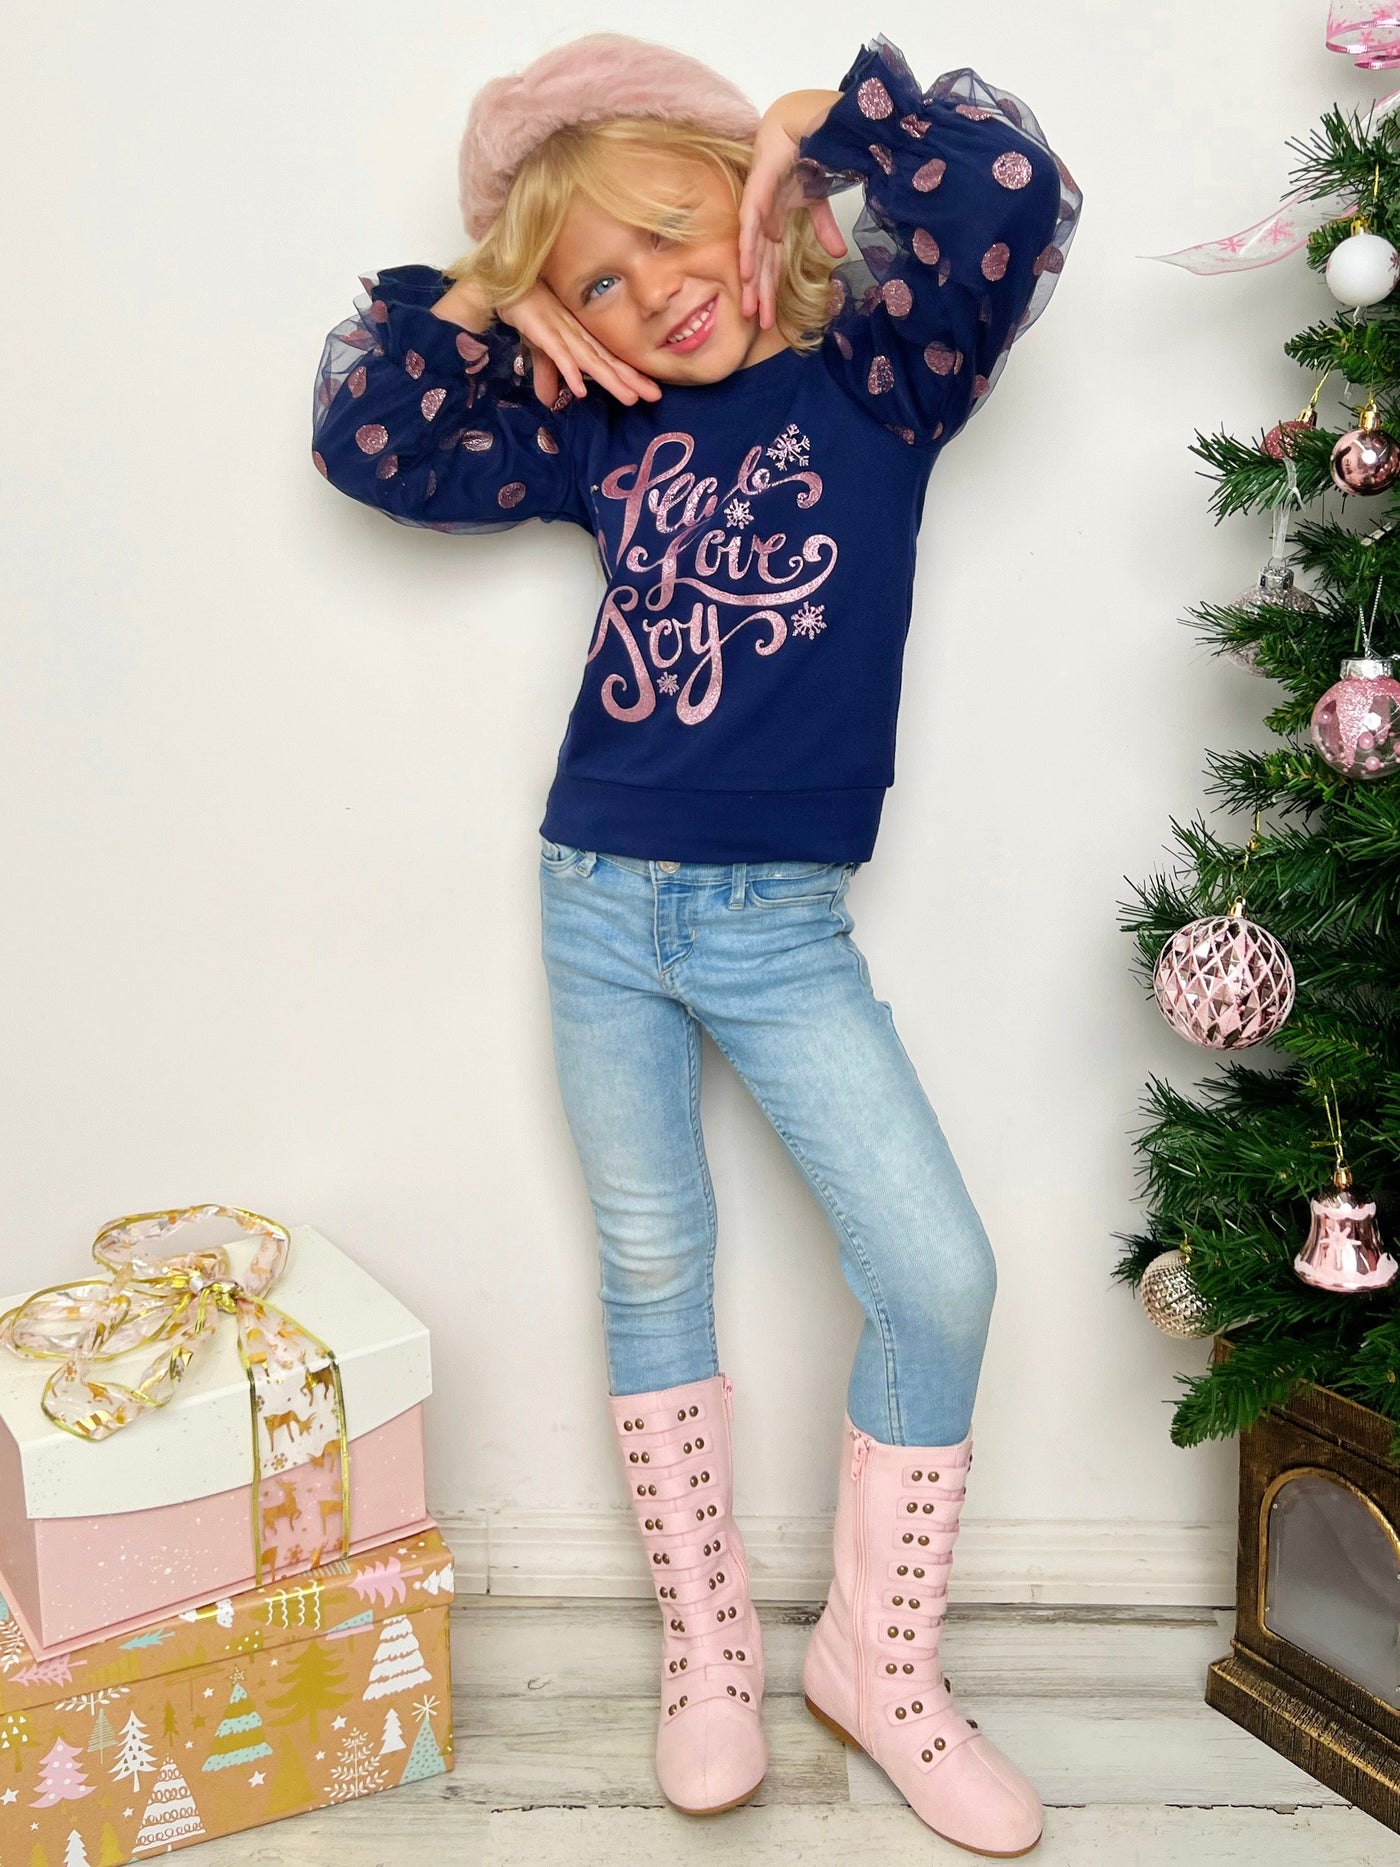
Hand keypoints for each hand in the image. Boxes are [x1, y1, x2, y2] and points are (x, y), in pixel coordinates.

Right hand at [495, 281, 661, 408]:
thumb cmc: (528, 312)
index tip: (653, 391)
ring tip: (630, 397)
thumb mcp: (541, 349)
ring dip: (610, 379)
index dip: (631, 375)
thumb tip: (550, 401)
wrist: (505, 285)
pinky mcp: (542, 331)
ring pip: (590, 360)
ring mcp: (561, 332)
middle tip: (656, 396)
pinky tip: (581, 389)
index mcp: (580, 338)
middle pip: (608, 361)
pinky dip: (569, 370)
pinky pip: (558, 354)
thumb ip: (549, 373)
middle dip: (632, 379)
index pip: (610, 360)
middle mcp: (577, 335)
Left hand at [739, 105, 847, 330]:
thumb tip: (838, 256)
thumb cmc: (808, 155)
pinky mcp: (757, 194)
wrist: (806, 123)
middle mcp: (764, 220)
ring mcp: (758, 208)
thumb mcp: (819, 203)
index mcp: (776, 222)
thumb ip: (824, 230)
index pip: (772, 263)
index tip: (771, 318)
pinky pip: (750, 227)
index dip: (771, 290)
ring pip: (752, 252)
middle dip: (759, 295)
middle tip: (759, 324)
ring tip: (749, 309)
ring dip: (751, 282)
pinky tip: (746, 272)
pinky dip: (748, 249)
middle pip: (760, 264)